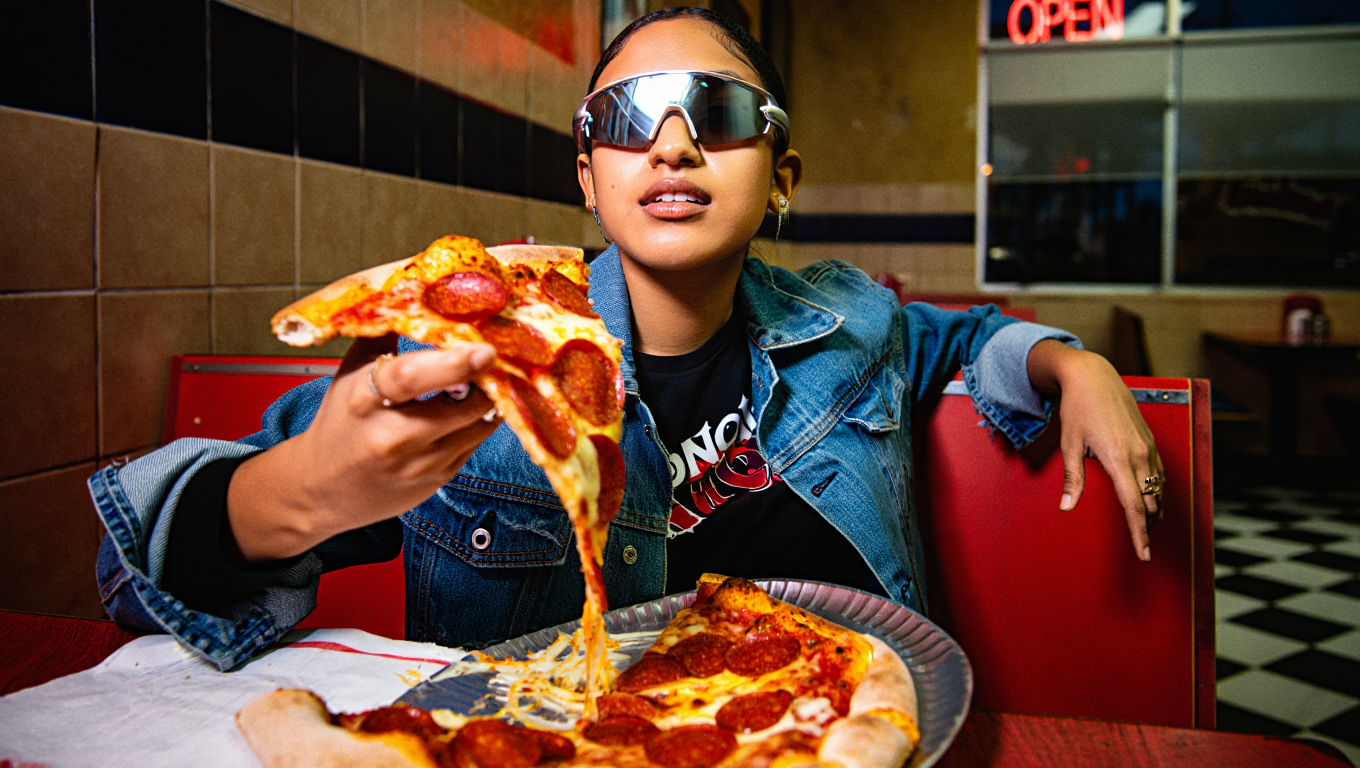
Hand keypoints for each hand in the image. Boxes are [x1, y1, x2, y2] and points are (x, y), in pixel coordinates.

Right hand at [227, 334, 502, 560]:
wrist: (320, 489)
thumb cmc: (341, 422)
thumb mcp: (350, 376)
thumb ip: (382, 338)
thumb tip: (415, 296)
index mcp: (365, 400)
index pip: (410, 378)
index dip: (453, 364)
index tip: (485, 351)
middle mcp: (393, 436)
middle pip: (461, 406)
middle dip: (486, 381)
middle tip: (492, 359)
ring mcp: (418, 465)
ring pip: (477, 426)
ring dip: (487, 401)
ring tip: (480, 381)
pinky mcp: (437, 481)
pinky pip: (474, 445)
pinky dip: (478, 423)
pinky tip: (467, 410)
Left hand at [1027, 341, 1163, 561]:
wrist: (1094, 377)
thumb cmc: (1078, 409)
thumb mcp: (1070, 444)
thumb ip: (1073, 478)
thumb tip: (1067, 507)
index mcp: (1118, 459)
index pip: (1134, 506)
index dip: (1140, 534)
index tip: (1143, 554)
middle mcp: (1139, 455)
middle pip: (1151, 502)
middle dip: (1148, 527)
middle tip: (1143, 549)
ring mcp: (1148, 447)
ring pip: (1159, 489)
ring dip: (1154, 510)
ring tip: (1147, 529)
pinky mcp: (1150, 440)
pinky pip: (1159, 473)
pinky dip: (1157, 491)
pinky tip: (1150, 499)